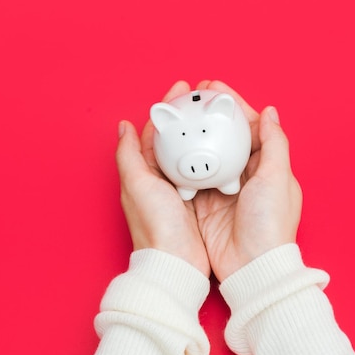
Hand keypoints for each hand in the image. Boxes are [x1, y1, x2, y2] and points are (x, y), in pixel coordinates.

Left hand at [116, 81, 210, 276]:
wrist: (178, 263)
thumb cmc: (157, 226)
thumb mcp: (137, 184)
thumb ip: (129, 154)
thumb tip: (123, 127)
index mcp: (145, 172)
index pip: (156, 132)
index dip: (169, 108)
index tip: (183, 90)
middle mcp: (163, 179)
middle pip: (177, 139)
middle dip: (191, 116)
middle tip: (207, 97)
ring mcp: (183, 190)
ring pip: (194, 152)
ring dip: (206, 133)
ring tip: (221, 115)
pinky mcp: (202, 200)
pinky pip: (210, 170)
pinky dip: (217, 155)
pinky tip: (230, 147)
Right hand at [192, 80, 302, 281]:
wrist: (251, 266)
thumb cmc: (270, 224)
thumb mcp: (277, 178)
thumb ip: (274, 143)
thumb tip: (269, 112)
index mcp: (265, 166)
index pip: (247, 126)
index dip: (232, 105)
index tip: (215, 88)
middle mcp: (243, 174)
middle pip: (224, 135)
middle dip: (209, 114)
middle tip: (193, 95)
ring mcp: (222, 188)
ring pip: (206, 152)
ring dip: (194, 132)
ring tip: (179, 112)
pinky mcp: (204, 202)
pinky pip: (190, 174)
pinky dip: (182, 158)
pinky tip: (172, 144)